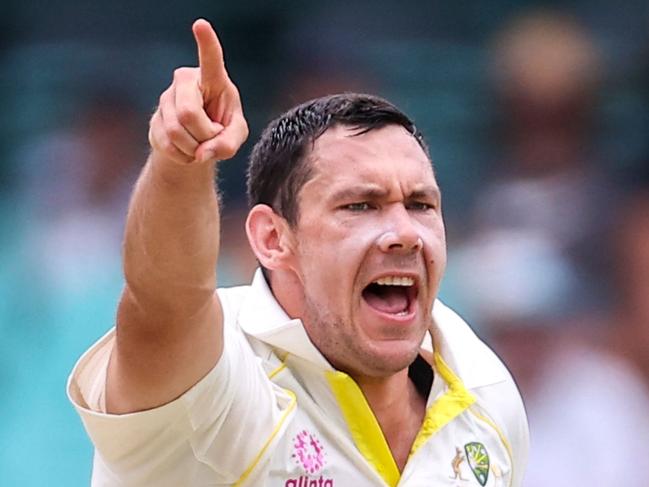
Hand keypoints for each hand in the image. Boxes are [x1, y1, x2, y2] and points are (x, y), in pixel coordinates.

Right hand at [148, 19, 248, 163]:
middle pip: (189, 113)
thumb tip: (202, 153)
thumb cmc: (222, 130)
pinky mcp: (155, 120)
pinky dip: (183, 155)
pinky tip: (189, 151)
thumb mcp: (235, 137)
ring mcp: (167, 99)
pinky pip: (167, 143)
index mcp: (213, 79)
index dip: (206, 43)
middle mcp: (186, 81)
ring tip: (201, 145)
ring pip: (176, 131)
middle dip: (204, 135)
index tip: (201, 24)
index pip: (211, 60)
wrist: (197, 145)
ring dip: (194, 148)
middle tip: (212, 138)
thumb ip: (227, 144)